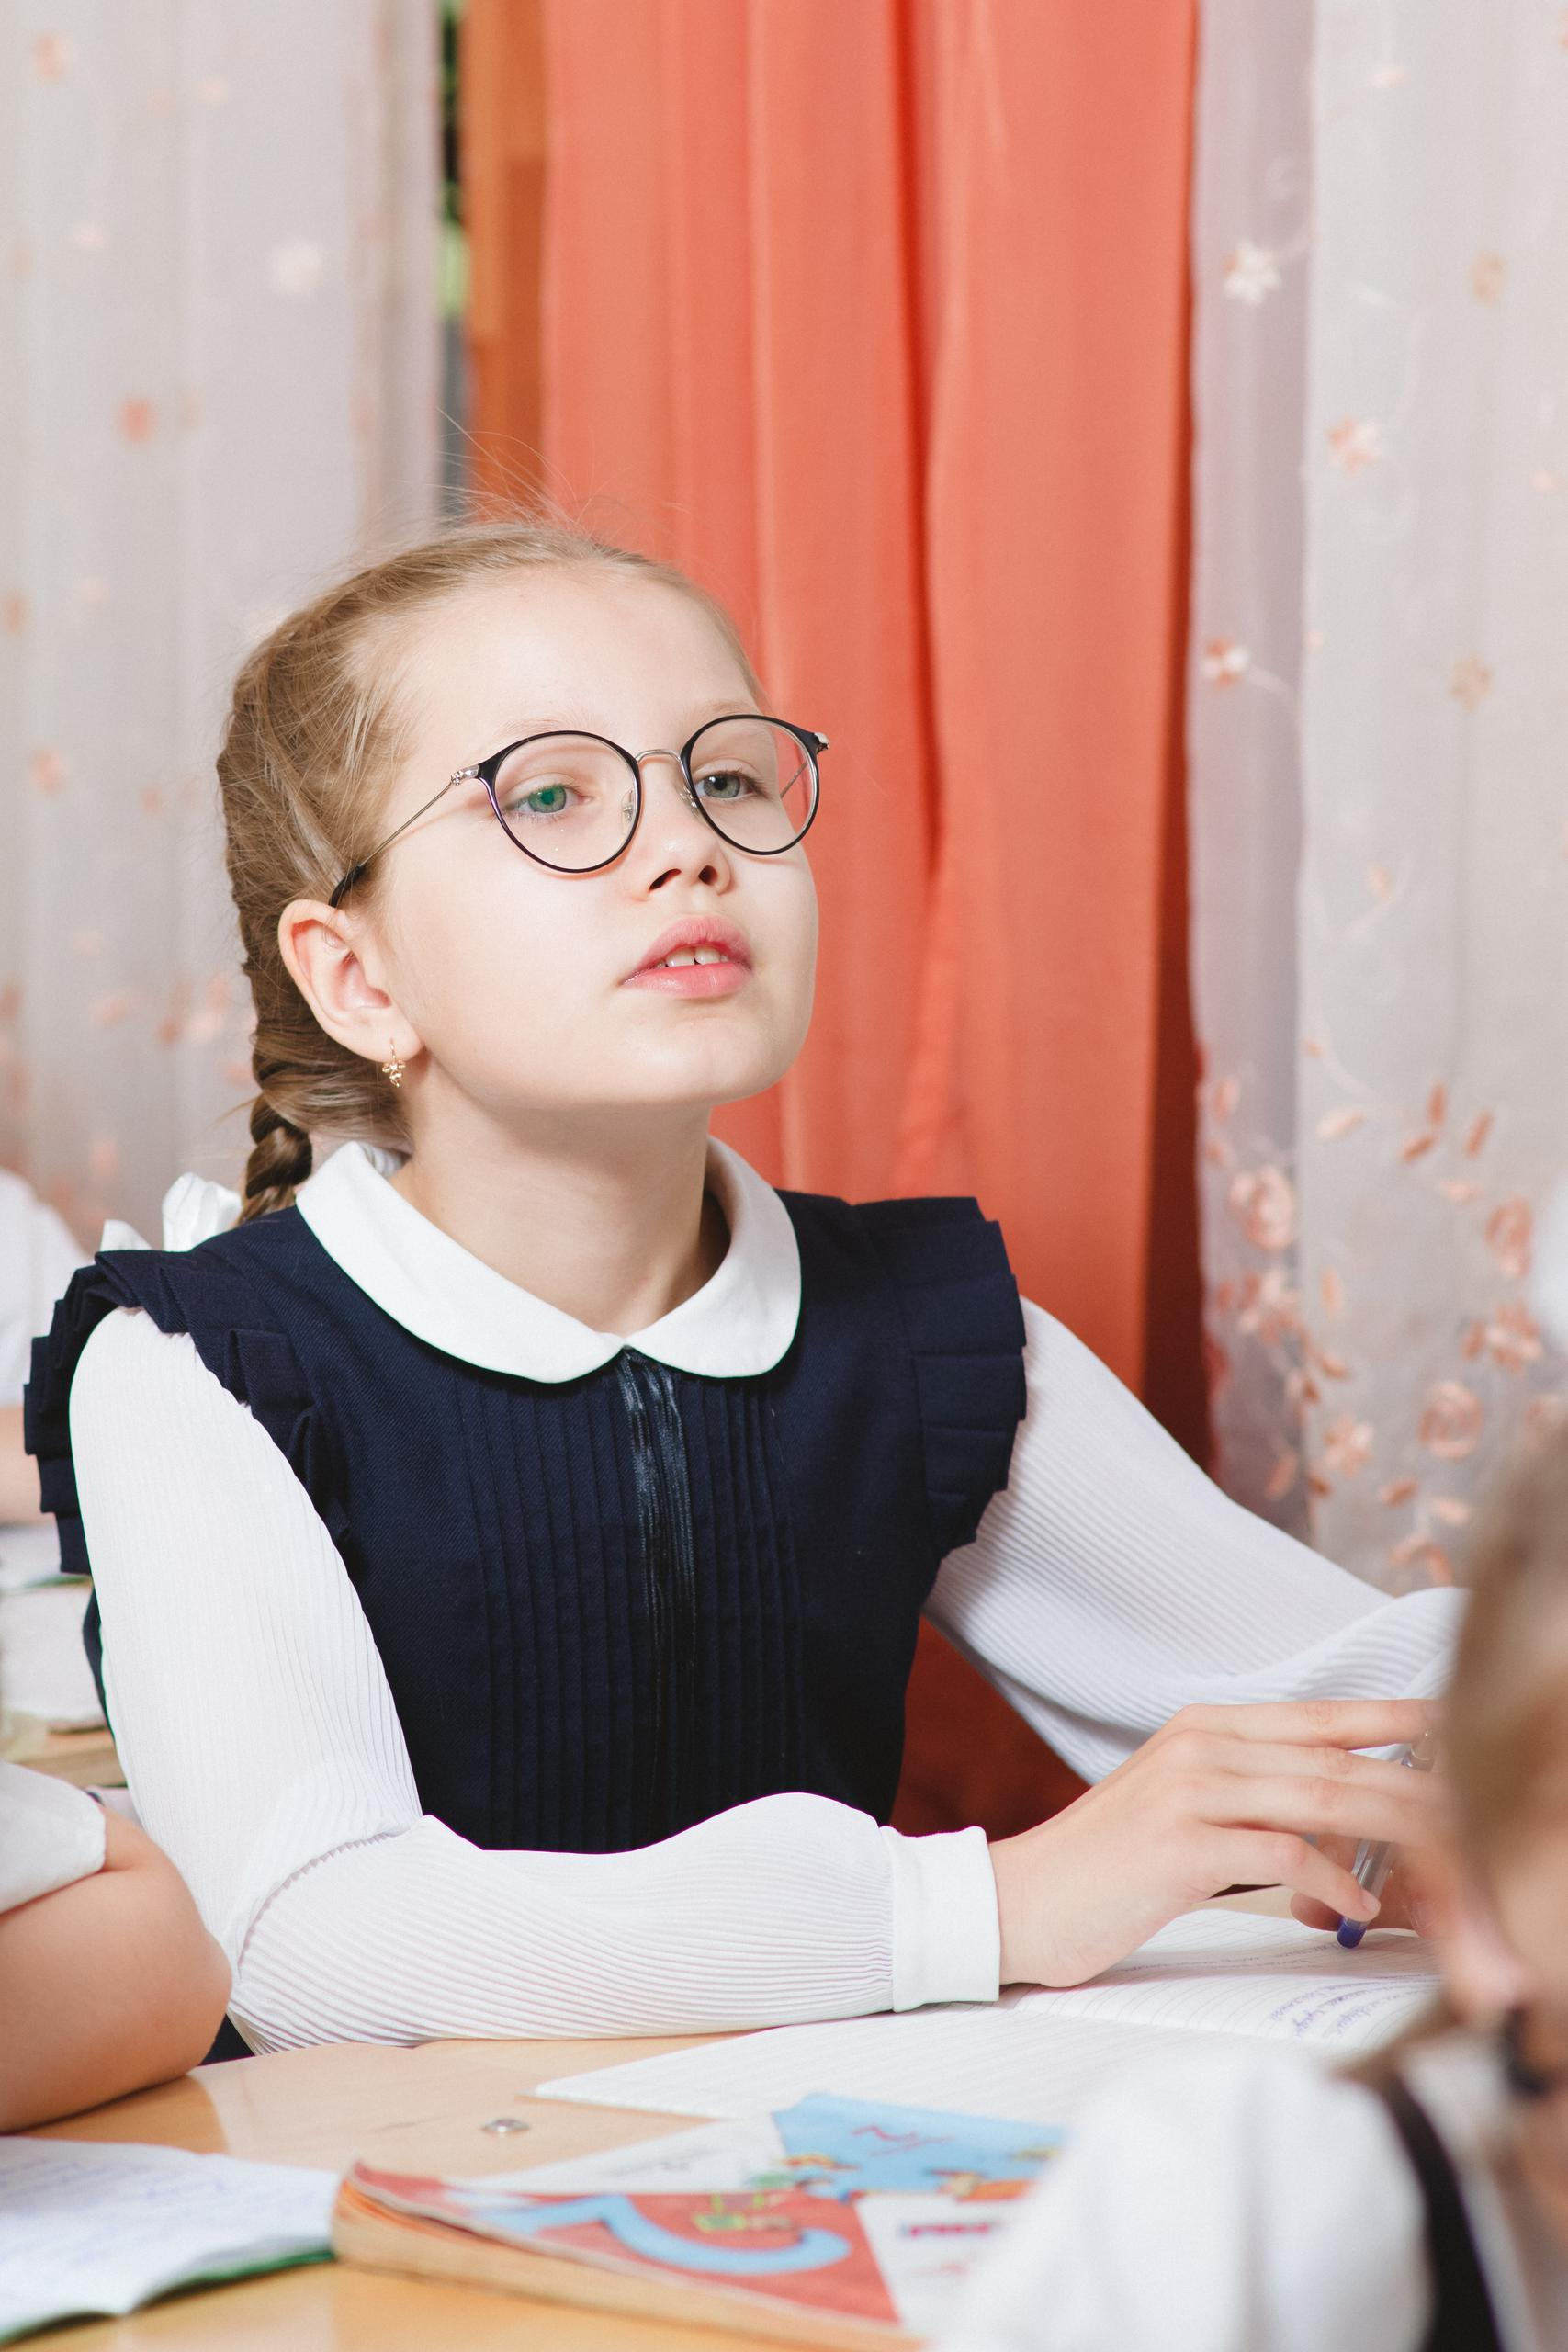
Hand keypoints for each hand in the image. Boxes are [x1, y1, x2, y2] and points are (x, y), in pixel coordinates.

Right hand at [988, 1698, 1443, 1988]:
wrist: (1019, 1899)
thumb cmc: (1107, 1870)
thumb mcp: (1186, 1817)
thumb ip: (1256, 1809)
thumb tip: (1342, 1837)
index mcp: (1205, 1728)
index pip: (1319, 1715)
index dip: (1391, 1715)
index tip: (1451, 1720)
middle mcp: (1200, 1745)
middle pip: (1334, 1757)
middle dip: (1413, 1784)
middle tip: (1472, 1808)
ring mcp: (1187, 1790)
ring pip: (1319, 1796)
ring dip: (1392, 1829)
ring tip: (1445, 1855)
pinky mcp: (1178, 1845)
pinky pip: (1279, 1854)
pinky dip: (1330, 1878)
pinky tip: (1356, 1902)